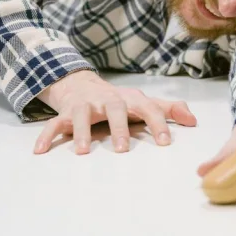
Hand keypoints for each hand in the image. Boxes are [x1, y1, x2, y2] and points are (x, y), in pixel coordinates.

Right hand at [33, 70, 196, 154]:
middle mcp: (107, 100)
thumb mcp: (142, 102)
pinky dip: (46, 136)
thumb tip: (194, 120)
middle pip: (114, 109)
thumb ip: (167, 110)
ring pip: (81, 116)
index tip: (166, 143)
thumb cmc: (117, 100)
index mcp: (129, 100)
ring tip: (82, 152)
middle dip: (118, 127)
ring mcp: (85, 106)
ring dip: (81, 132)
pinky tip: (40, 151)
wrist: (80, 84)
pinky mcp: (65, 114)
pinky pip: (54, 124)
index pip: (148, 108)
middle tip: (122, 149)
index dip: (158, 123)